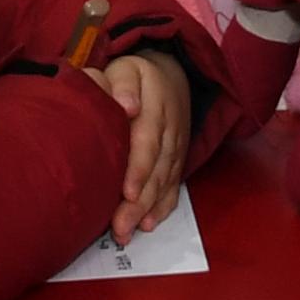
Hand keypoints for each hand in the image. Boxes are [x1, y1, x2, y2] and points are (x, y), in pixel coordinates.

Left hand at [87, 48, 189, 245]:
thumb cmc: (134, 77)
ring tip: (127, 231)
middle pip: (157, 168)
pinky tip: (149, 224)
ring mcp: (176, 147)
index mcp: (155, 103)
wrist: (172, 74)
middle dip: (140, 200)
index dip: (139, 167)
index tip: (127, 192)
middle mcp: (170, 129)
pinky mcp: (178, 160)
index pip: (148, 139)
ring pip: (165, 182)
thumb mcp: (125, 68)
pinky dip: (163, 207)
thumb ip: (121, 83)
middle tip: (120, 226)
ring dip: (147, 209)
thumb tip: (127, 106)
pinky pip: (174, 186)